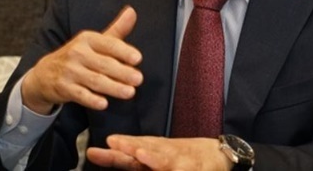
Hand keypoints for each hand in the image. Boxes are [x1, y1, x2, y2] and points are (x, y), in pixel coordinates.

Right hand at [21, 6, 142, 113]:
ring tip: (130, 92)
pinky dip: (91, 99)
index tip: (138, 59)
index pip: (108, 44)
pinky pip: (80, 95)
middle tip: (138, 79)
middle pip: (104, 64)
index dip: (123, 51)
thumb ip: (116, 30)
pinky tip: (104, 103)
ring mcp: (69, 70)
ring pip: (94, 80)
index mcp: (87, 39)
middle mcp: (78, 52)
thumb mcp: (95, 41)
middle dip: (122, 72)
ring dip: (113, 87)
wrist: (45, 73)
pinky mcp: (64, 87)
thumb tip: (132, 11)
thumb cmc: (78, 56)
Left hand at [86, 135, 232, 170]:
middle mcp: (166, 154)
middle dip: (129, 148)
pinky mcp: (198, 169)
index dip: (112, 154)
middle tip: (114, 144)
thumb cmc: (183, 155)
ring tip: (141, 154)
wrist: (220, 153)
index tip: (92, 152)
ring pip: (165, 160)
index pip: (129, 154)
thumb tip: (105, 148)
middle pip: (145, 151)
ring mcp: (182, 162)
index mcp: (154, 152)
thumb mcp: (157, 152)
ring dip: (153, 157)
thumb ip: (132, 156)